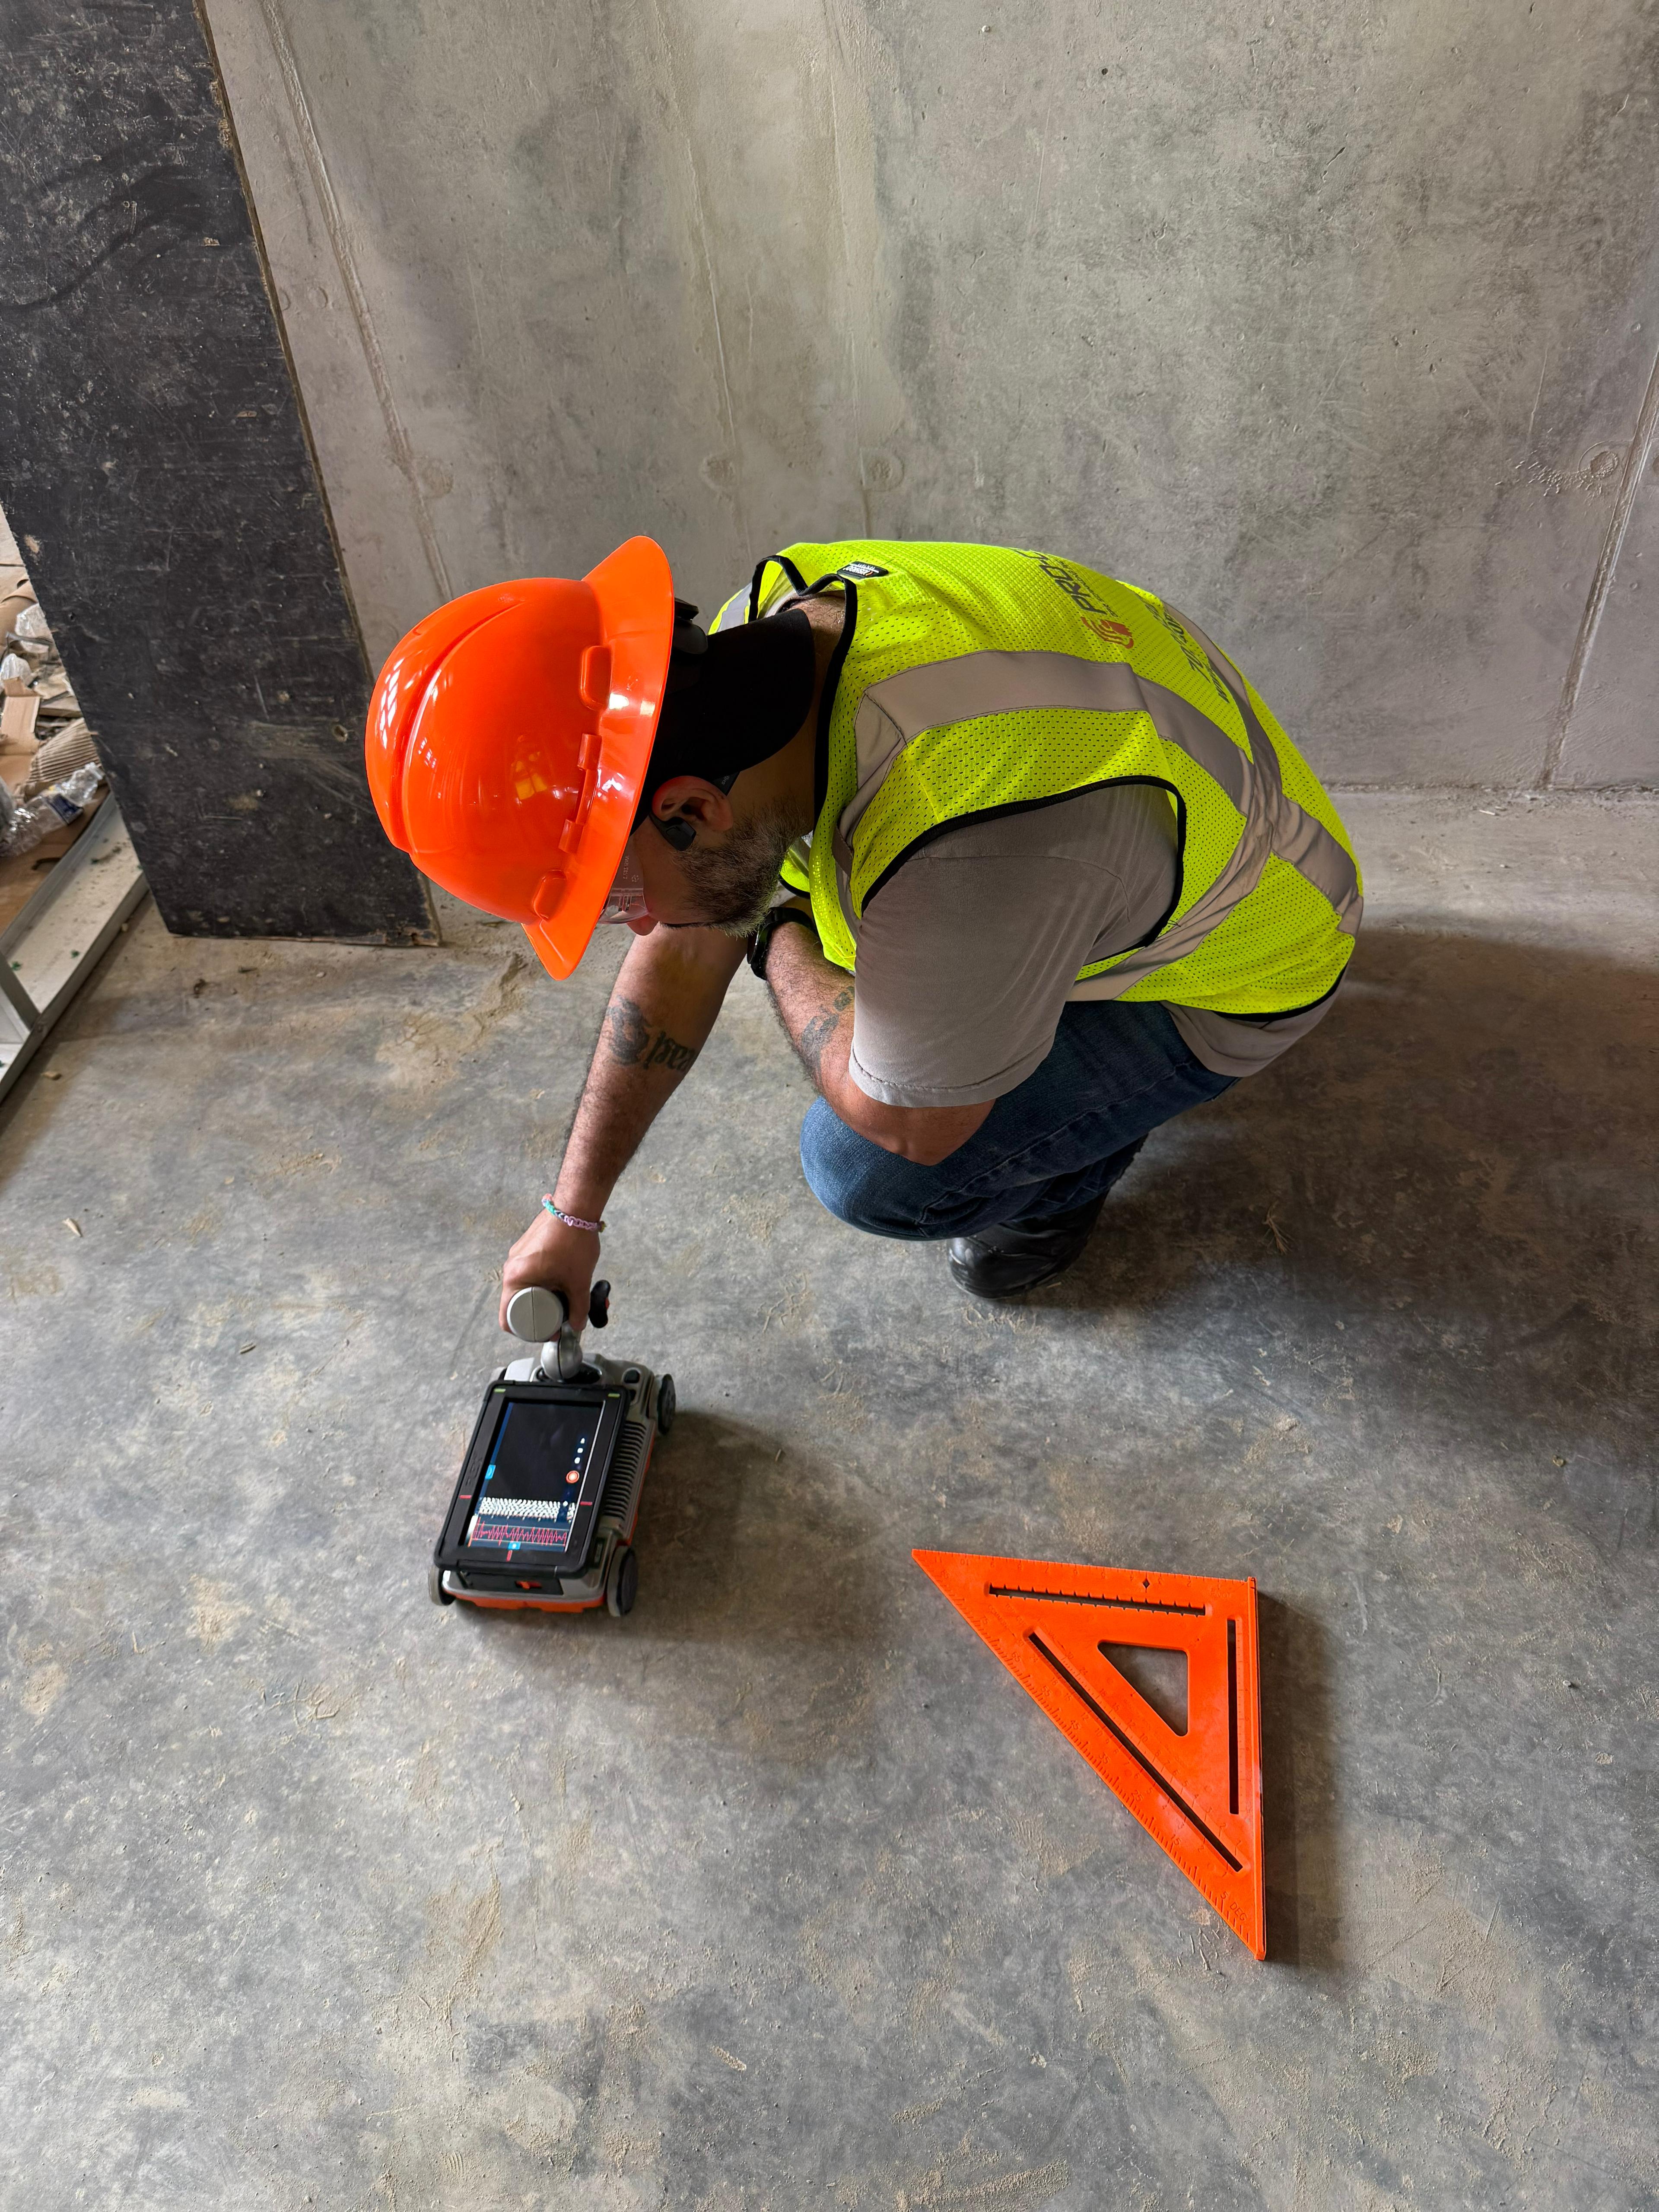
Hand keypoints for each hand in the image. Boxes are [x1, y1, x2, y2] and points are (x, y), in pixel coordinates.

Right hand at [500, 1209, 600, 1333]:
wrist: (576, 1207)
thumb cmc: (573, 1241)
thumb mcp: (578, 1281)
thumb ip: (578, 1308)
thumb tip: (577, 1326)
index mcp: (515, 1277)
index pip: (506, 1317)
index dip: (524, 1331)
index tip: (543, 1332)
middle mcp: (511, 1266)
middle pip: (517, 1302)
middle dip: (536, 1313)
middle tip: (555, 1318)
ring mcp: (518, 1254)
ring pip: (525, 1286)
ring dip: (540, 1295)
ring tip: (561, 1298)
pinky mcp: (527, 1246)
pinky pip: (529, 1271)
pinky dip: (541, 1281)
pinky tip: (559, 1281)